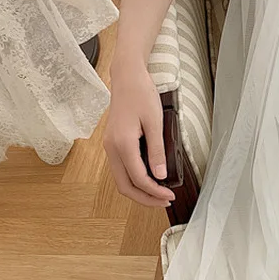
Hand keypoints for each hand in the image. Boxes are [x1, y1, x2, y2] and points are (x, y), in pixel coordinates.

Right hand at [104, 60, 175, 207]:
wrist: (127, 78)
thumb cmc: (141, 94)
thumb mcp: (155, 121)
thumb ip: (157, 150)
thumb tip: (160, 175)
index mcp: (122, 144)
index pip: (138, 178)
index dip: (154, 191)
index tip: (168, 196)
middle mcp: (111, 148)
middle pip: (124, 186)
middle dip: (144, 198)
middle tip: (164, 201)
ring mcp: (109, 147)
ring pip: (120, 179)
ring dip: (138, 190)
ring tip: (158, 193)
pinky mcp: (112, 143)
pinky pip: (120, 169)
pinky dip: (133, 179)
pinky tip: (148, 179)